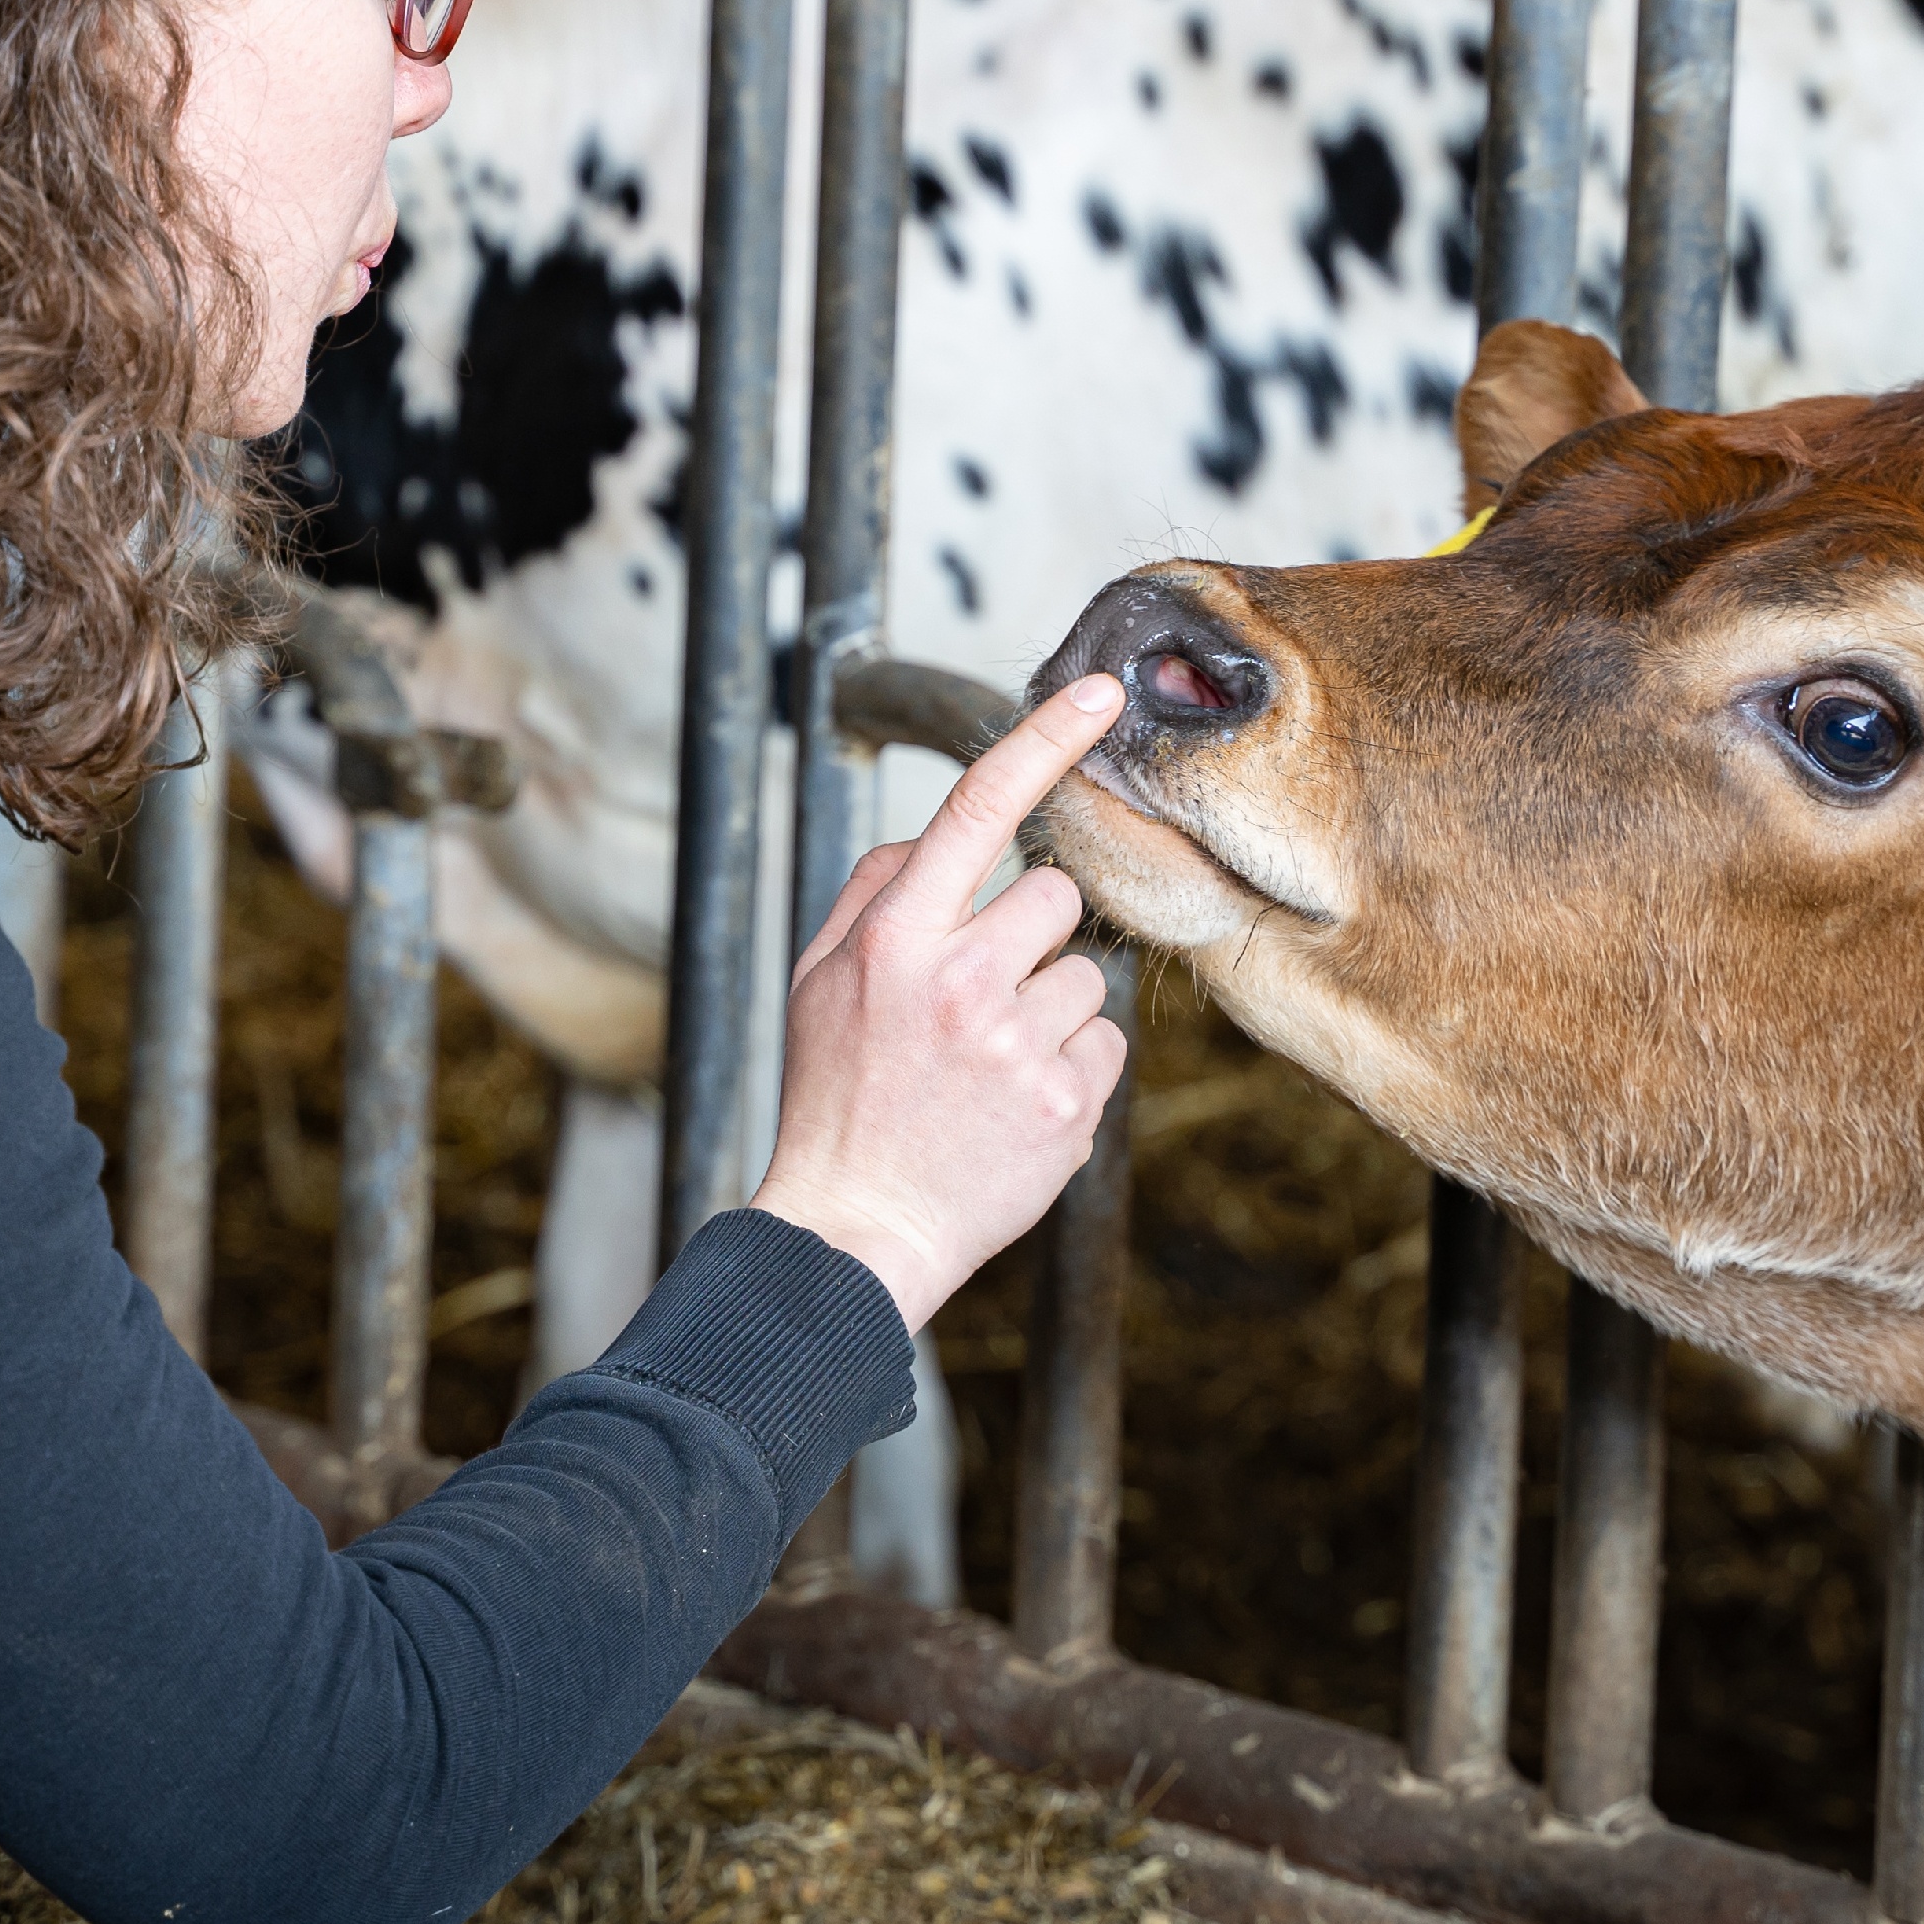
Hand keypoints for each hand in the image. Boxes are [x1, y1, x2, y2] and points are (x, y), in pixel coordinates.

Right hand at [751, 673, 1132, 1326]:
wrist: (857, 1230)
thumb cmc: (836, 1096)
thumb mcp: (818, 980)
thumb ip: (874, 891)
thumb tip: (936, 835)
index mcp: (896, 937)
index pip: (978, 806)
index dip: (1045, 738)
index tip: (1102, 694)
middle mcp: (962, 979)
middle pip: (1052, 896)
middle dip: (1027, 934)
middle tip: (976, 1001)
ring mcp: (1020, 1044)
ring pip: (1084, 973)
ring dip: (1049, 1007)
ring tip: (988, 1066)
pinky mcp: (1069, 1103)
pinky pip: (1105, 1041)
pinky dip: (1072, 1065)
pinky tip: (1016, 1102)